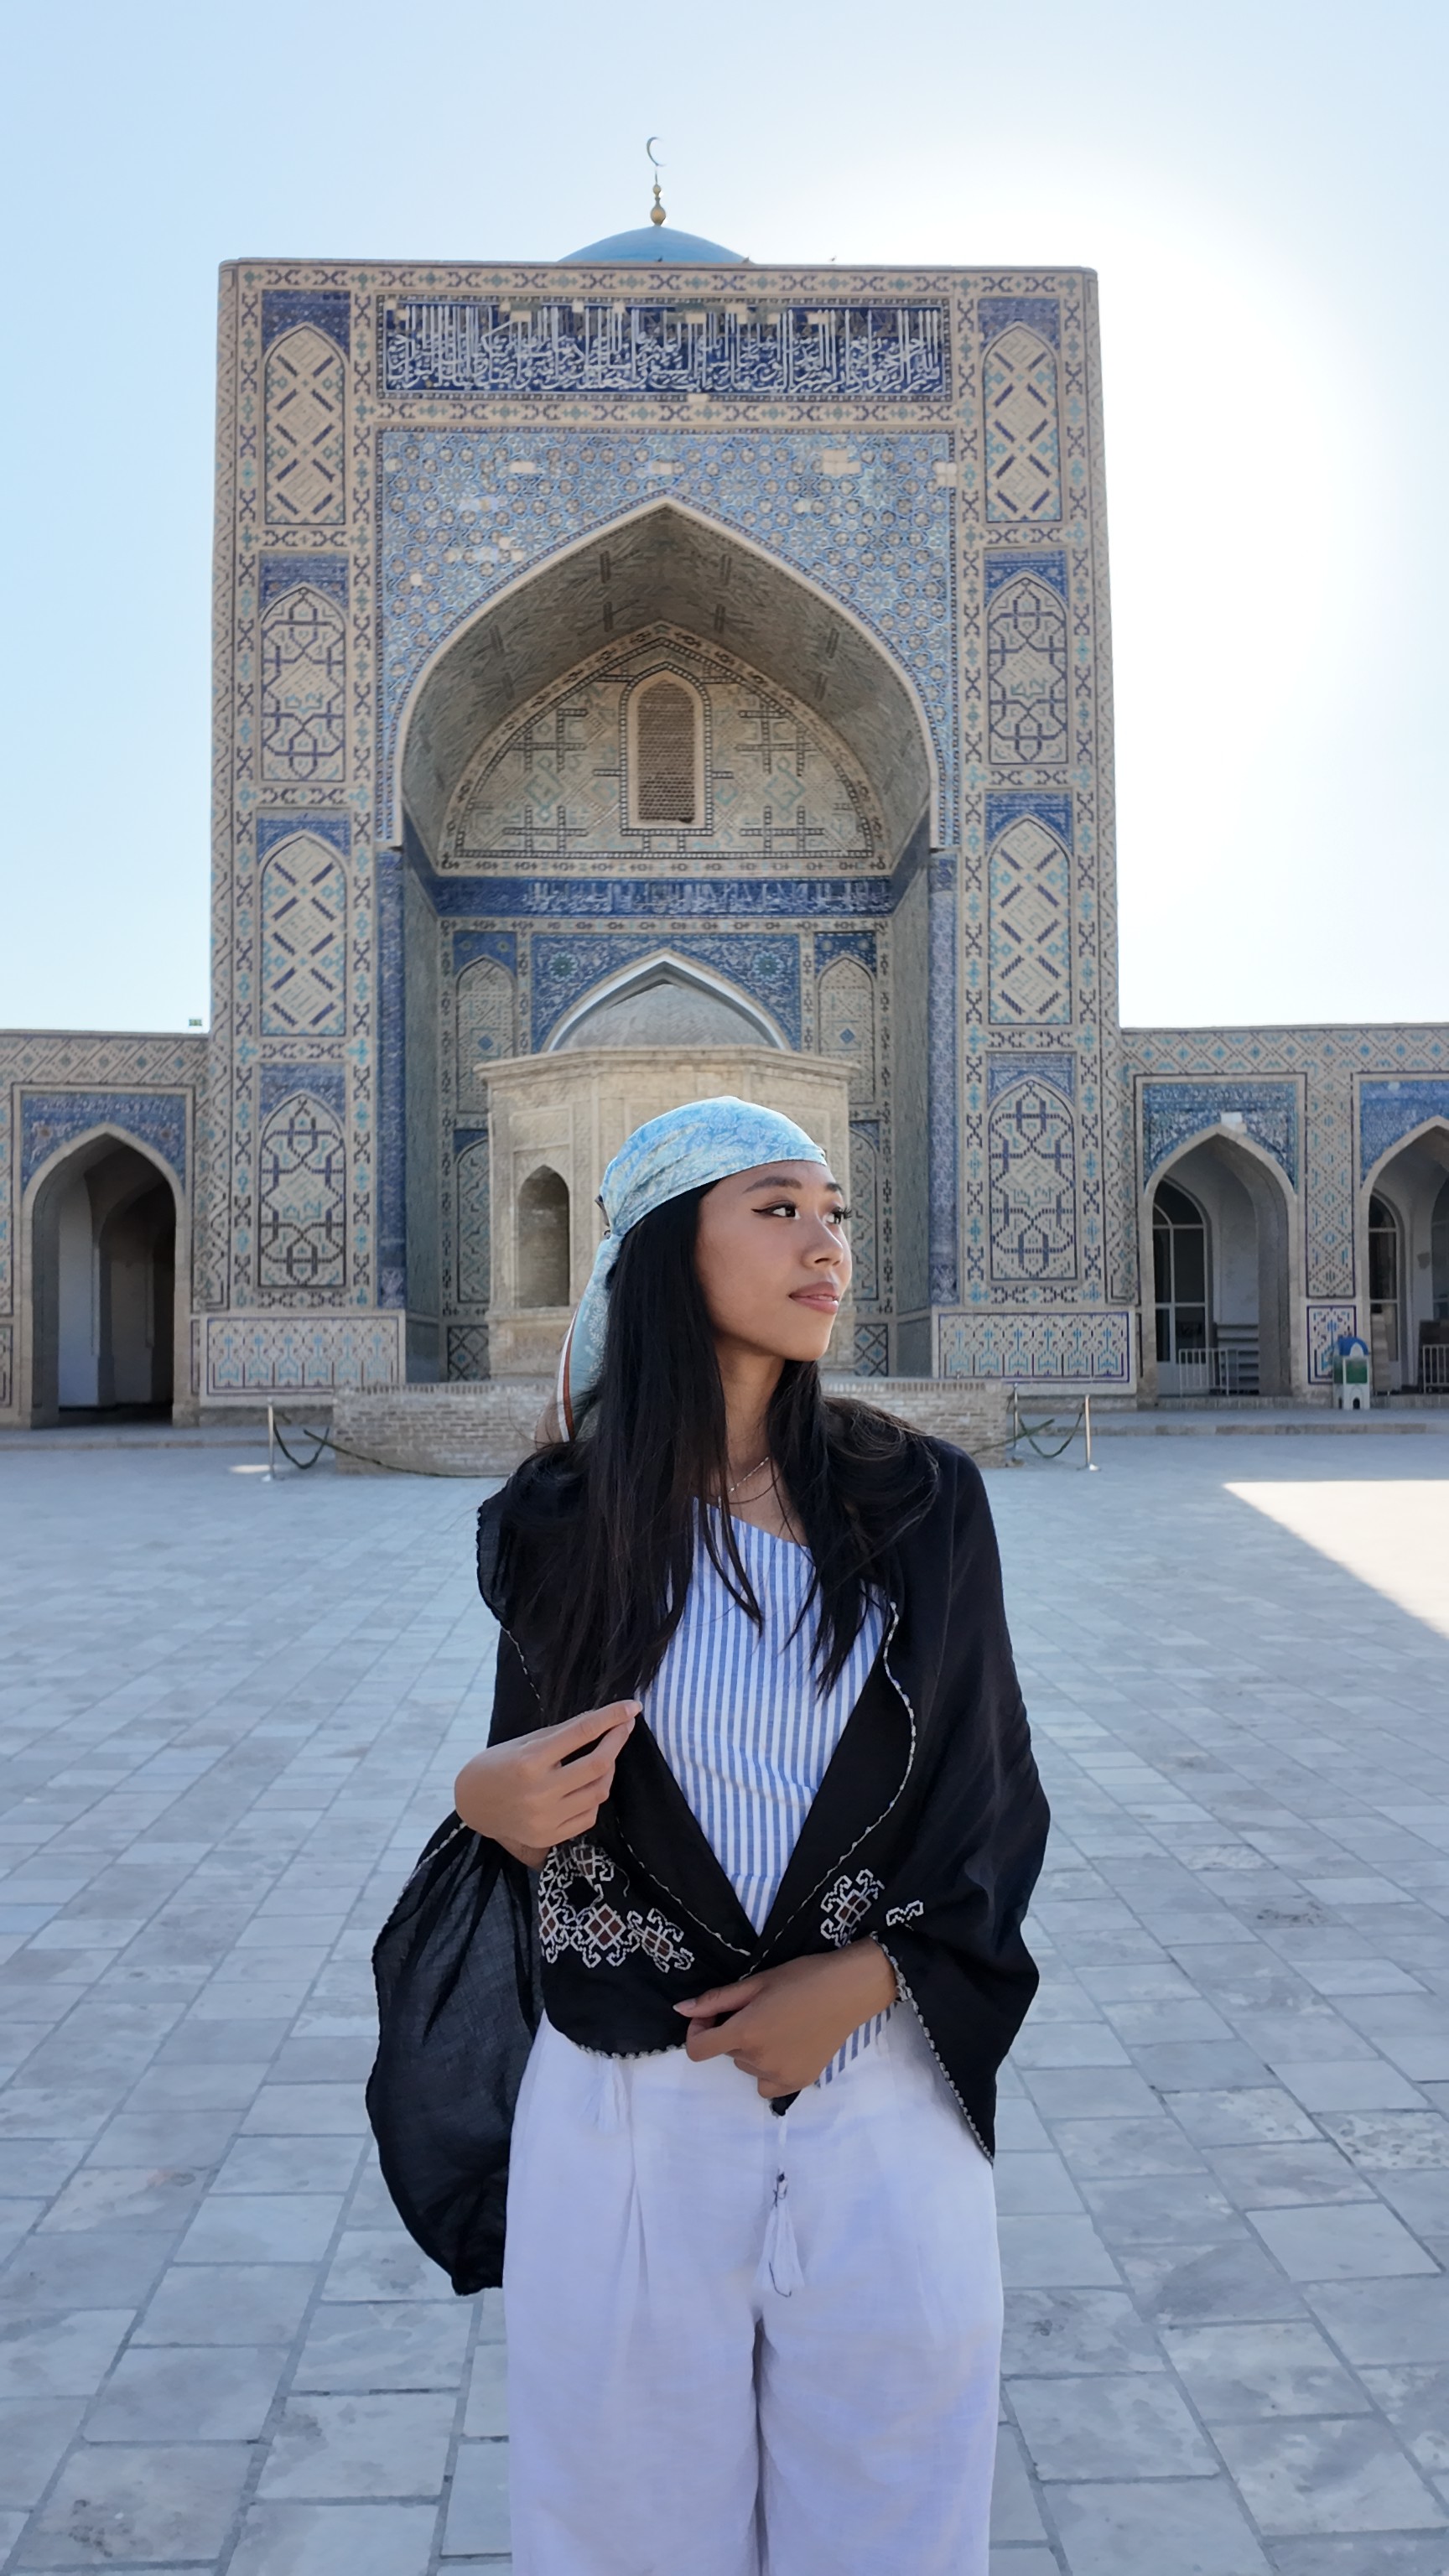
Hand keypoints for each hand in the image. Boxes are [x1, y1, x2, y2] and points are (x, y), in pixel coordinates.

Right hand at [454, 1702, 637, 1868]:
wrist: (472, 1805)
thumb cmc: (497, 1765)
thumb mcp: (524, 1742)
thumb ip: (562, 1734)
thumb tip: (602, 1719)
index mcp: (530, 1761)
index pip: (581, 1733)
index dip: (610, 1717)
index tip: (631, 1707)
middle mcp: (540, 1792)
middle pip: (597, 1764)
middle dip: (617, 1741)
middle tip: (625, 1726)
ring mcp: (546, 1819)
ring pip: (599, 1791)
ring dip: (608, 1770)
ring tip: (604, 1757)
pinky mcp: (550, 1837)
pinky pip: (589, 1815)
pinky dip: (595, 1796)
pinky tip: (588, 1785)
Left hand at [674, 1944, 897, 2095]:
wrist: (849, 1990)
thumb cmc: (801, 1977)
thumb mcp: (756, 1982)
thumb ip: (716, 2000)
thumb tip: (681, 2010)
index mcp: (745, 2033)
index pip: (698, 2050)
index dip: (697, 2030)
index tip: (711, 2014)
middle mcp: (759, 2061)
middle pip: (728, 2053)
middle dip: (733, 2033)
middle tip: (760, 2009)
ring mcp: (780, 2076)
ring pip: (747, 2067)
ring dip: (752, 2050)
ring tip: (779, 2024)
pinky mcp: (798, 2082)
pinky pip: (767, 2085)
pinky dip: (768, 2070)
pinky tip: (786, 2048)